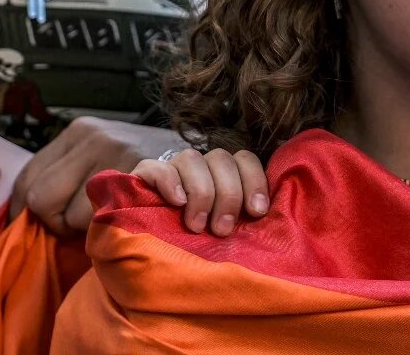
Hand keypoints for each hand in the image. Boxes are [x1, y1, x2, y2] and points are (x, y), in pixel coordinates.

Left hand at [10, 118, 183, 233]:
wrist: (198, 156)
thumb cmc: (145, 163)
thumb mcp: (102, 154)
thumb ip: (67, 174)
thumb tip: (21, 208)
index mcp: (77, 131)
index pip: (27, 177)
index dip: (21, 209)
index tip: (27, 227)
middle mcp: (92, 136)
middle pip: (40, 198)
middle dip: (55, 222)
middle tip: (81, 225)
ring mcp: (117, 152)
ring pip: (71, 215)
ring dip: (86, 229)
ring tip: (110, 219)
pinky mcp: (140, 171)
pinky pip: (103, 219)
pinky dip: (109, 229)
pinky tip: (124, 221)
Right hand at [129, 147, 268, 235]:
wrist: (151, 252)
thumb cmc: (199, 245)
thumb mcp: (226, 232)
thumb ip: (245, 219)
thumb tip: (267, 218)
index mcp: (224, 176)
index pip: (245, 159)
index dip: (254, 181)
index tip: (256, 212)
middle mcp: (200, 167)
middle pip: (221, 158)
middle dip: (228, 195)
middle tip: (222, 229)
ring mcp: (172, 169)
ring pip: (192, 158)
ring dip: (201, 192)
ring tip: (197, 226)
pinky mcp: (143, 177)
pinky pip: (157, 167)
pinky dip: (170, 183)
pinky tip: (176, 203)